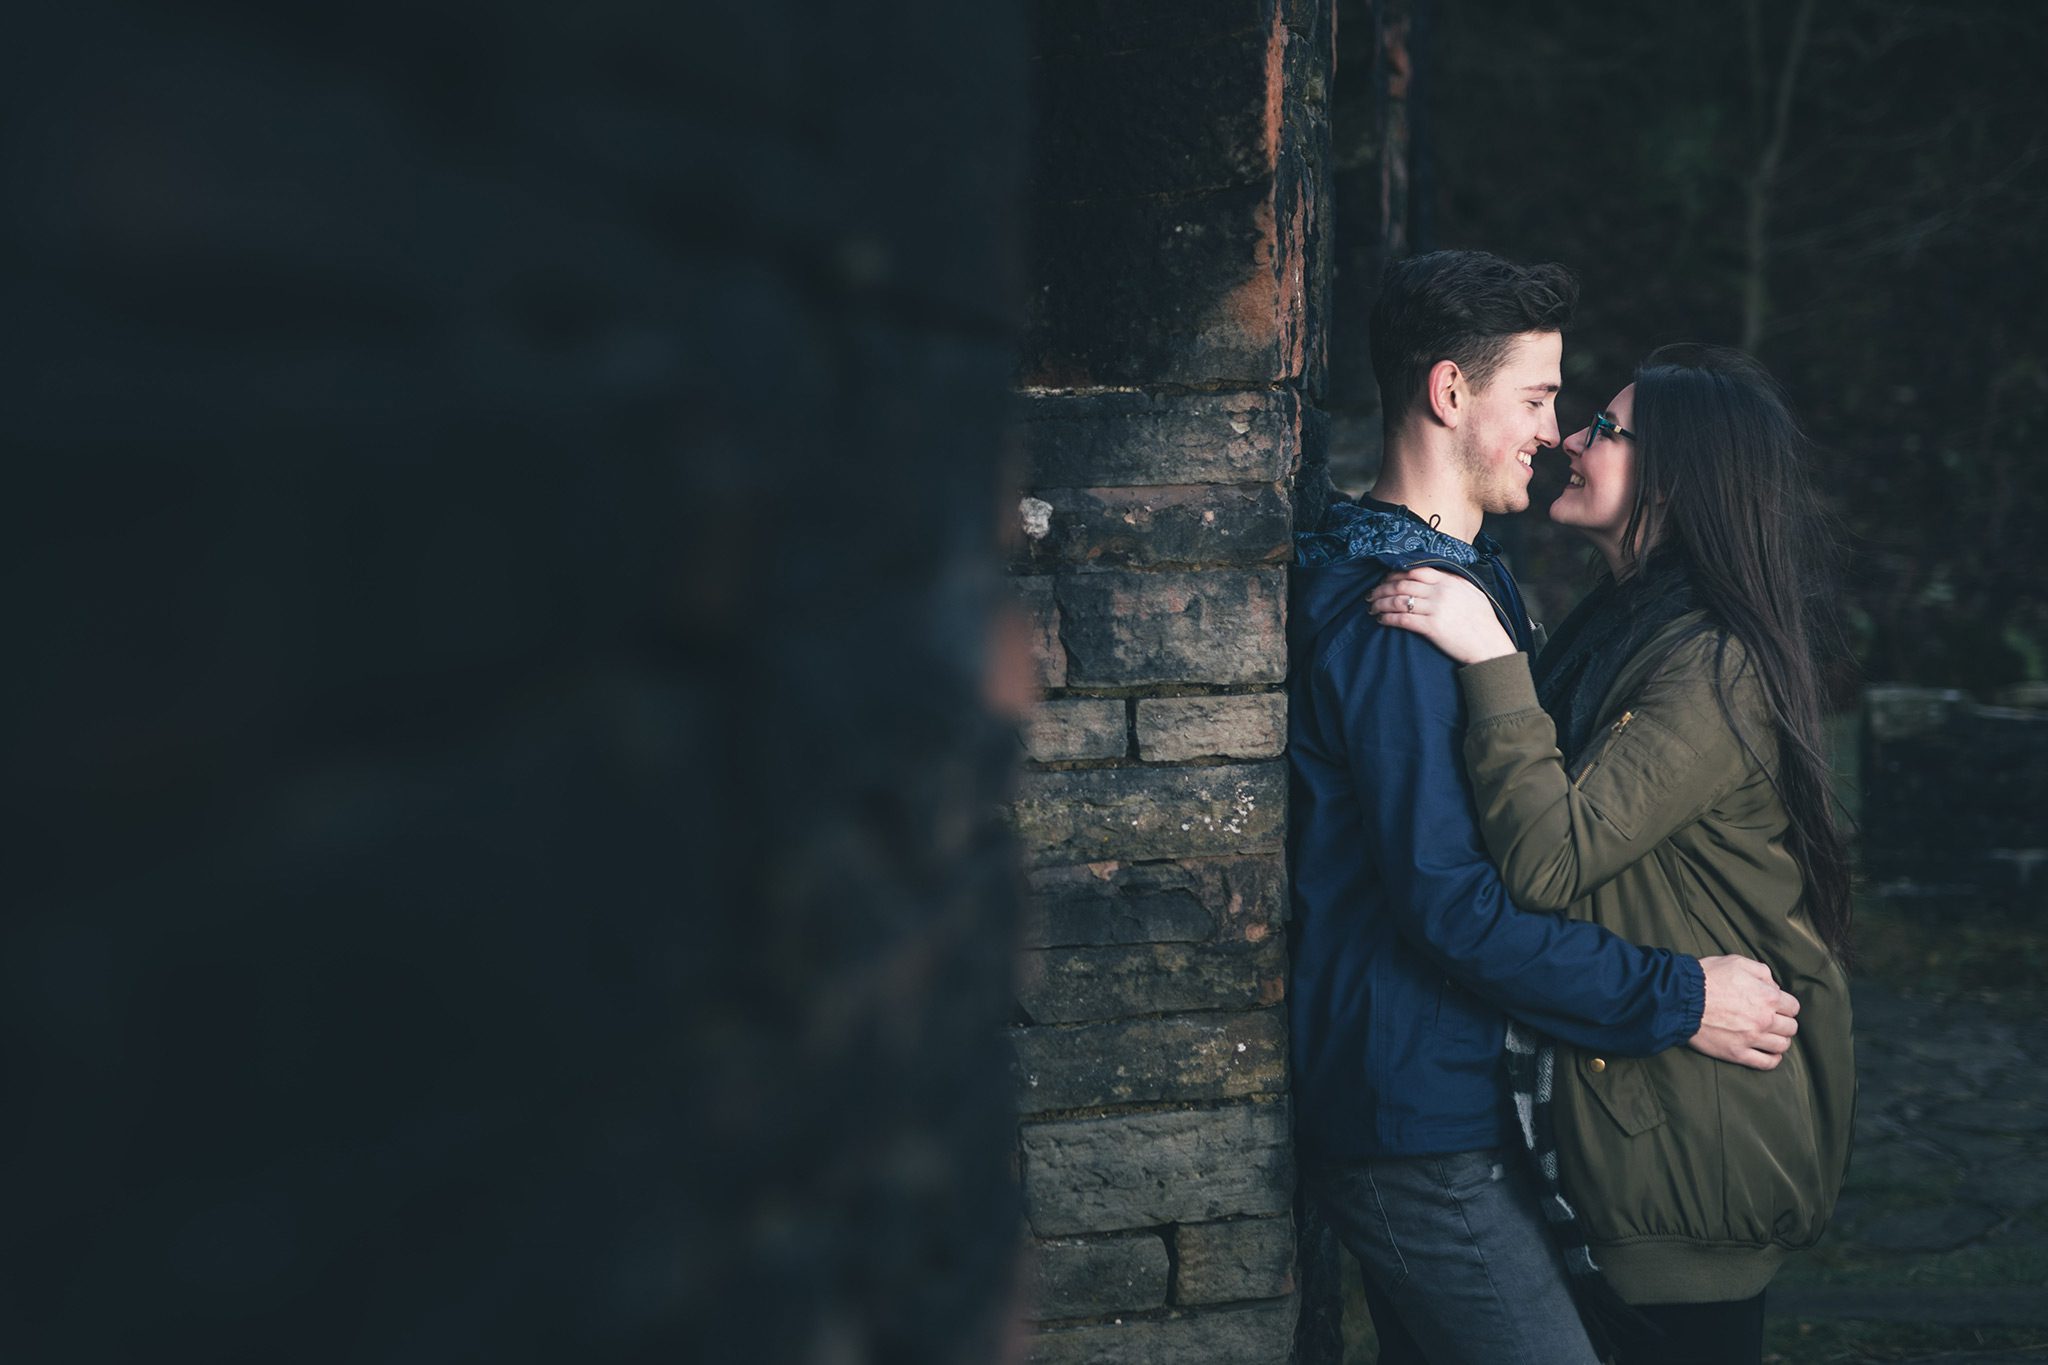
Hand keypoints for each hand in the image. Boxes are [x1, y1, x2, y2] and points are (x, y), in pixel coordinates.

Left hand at [1367, 567, 1517, 664]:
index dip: (1396, 573)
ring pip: (1399, 600)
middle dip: (1382, 588)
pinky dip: (1388, 618)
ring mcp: (1436, 609)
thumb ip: (1454, 582)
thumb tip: (1439, 577)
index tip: (1385, 580)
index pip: (1416, 570)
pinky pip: (1403, 619)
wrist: (1490, 646)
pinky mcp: (1431, 627)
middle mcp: (1441, 592)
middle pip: (1402, 584)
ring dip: (1381, 603)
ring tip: (1372, 608)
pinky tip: (1382, 620)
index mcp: (1450, 581)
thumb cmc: (1484, 623)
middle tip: (1371, 594)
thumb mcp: (1473, 593)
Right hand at [1687, 955, 1799, 1069]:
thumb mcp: (1737, 962)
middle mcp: (1765, 1019)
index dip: (1785, 1005)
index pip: (1793, 1007)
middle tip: (1771, 1019)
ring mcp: (1752, 1039)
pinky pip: (1767, 1063)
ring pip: (1782, 1046)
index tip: (1775, 1005)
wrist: (1681, 998)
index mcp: (1768, 997)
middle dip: (1783, 1022)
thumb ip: (1762, 972)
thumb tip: (1773, 986)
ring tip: (1768, 1035)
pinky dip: (1772, 1059)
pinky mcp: (1738, 1053)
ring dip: (1779, 1040)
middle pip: (1790, 1027)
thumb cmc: (1708, 977)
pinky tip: (1768, 1053)